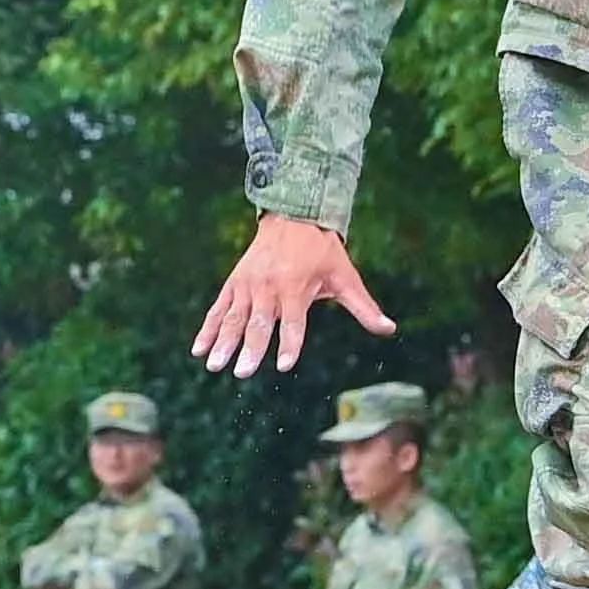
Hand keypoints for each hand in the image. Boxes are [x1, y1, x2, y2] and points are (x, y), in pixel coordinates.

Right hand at [193, 213, 391, 375]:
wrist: (293, 216)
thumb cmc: (323, 252)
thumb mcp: (346, 277)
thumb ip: (364, 307)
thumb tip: (389, 328)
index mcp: (296, 287)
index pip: (294, 321)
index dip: (290, 343)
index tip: (283, 365)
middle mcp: (269, 287)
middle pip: (259, 323)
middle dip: (250, 348)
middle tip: (242, 372)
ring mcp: (248, 285)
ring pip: (233, 317)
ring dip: (223, 342)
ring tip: (215, 365)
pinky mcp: (234, 283)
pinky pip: (218, 309)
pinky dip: (208, 328)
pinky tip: (198, 350)